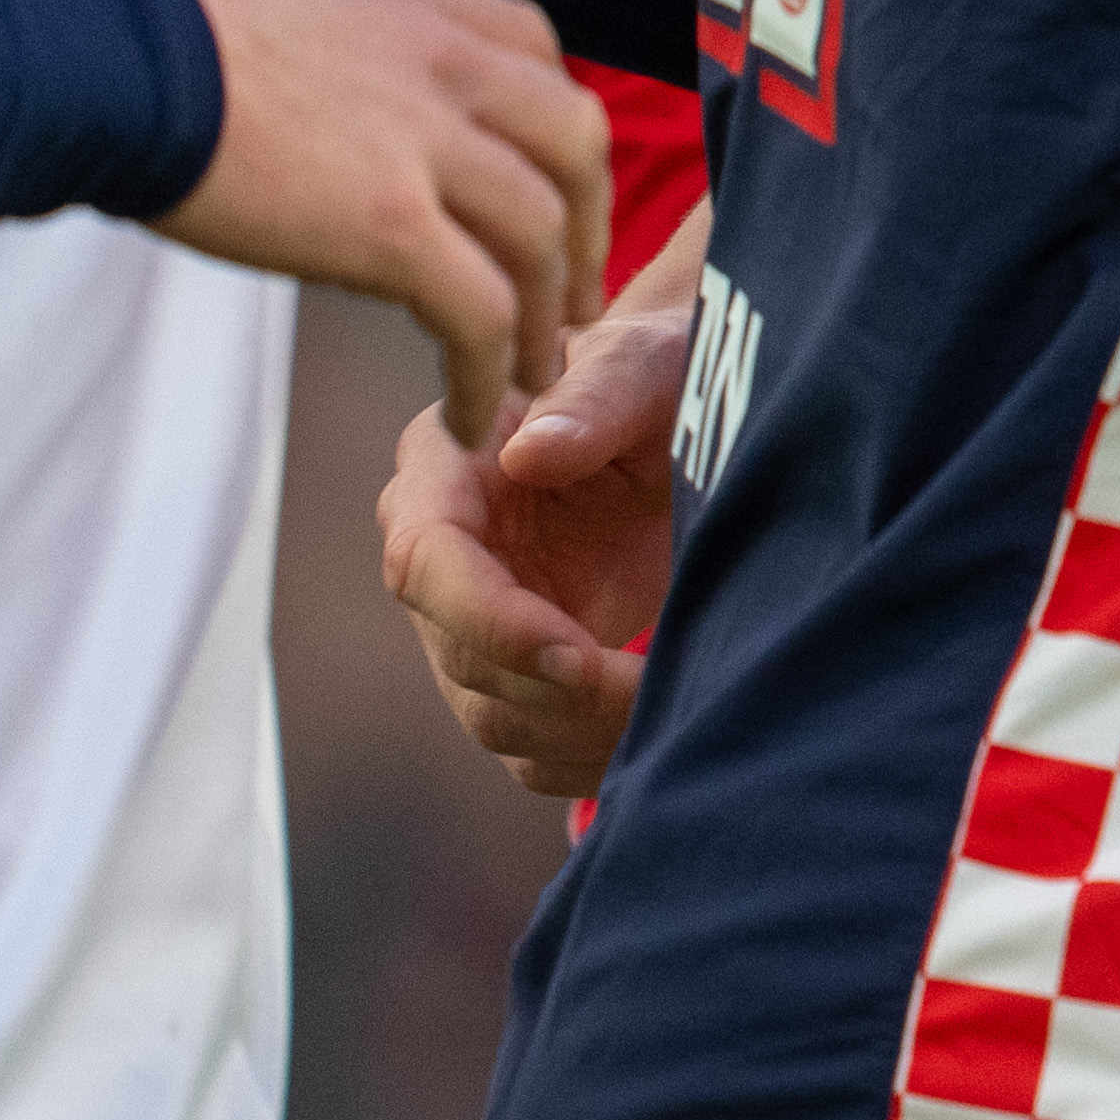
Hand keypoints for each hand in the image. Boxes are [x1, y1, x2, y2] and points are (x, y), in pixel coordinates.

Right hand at [152, 0, 607, 439]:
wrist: (101, 52)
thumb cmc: (155, 25)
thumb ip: (359, 37)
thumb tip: (352, 81)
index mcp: (429, 5)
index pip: (539, 60)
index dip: (552, 134)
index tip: (551, 187)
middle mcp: (453, 65)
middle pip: (573, 148)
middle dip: (588, 226)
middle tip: (574, 291)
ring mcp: (432, 146)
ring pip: (541, 240)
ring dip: (547, 316)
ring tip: (534, 373)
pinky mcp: (391, 227)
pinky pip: (480, 315)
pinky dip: (487, 372)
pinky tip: (471, 413)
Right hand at [382, 221, 700, 803]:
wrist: (692, 412)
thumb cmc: (663, 367)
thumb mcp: (646, 363)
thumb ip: (597, 396)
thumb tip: (528, 455)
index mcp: (444, 470)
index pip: (426, 564)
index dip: (493, 622)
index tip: (581, 653)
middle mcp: (444, 550)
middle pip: (461, 658)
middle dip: (559, 693)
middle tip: (656, 695)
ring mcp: (477, 613)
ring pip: (494, 713)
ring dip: (579, 735)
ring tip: (672, 715)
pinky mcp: (524, 658)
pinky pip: (531, 738)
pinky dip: (587, 756)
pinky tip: (655, 743)